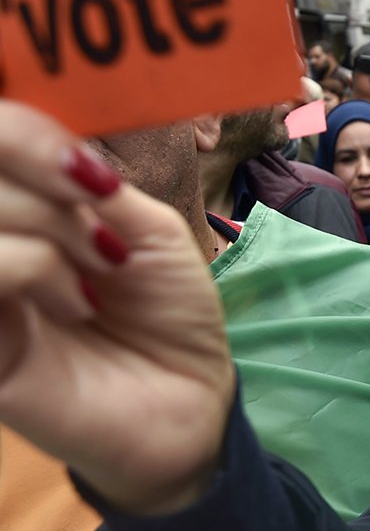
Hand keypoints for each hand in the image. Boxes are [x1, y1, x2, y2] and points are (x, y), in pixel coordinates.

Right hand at [0, 102, 232, 512]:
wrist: (190, 400)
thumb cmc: (166, 314)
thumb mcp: (144, 231)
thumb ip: (90, 182)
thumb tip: (57, 145)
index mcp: (19, 204)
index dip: (20, 129)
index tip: (88, 171)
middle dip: (33, 166)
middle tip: (97, 215)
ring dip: (43, 221)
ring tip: (98, 264)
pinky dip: (32, 266)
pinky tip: (76, 301)